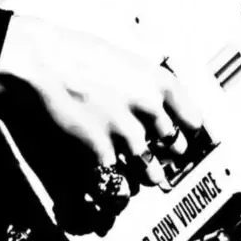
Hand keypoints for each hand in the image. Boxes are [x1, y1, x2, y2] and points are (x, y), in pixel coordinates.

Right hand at [0, 14, 202, 231]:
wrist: (47, 61)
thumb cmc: (80, 53)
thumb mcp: (125, 60)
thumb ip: (144, 84)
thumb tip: (151, 100)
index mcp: (160, 81)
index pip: (193, 117)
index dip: (191, 129)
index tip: (191, 135)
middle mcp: (151, 108)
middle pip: (174, 144)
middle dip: (170, 152)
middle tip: (170, 157)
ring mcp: (128, 131)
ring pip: (150, 166)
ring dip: (151, 175)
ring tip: (154, 179)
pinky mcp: (103, 149)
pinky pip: (118, 176)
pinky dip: (118, 184)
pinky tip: (119, 188)